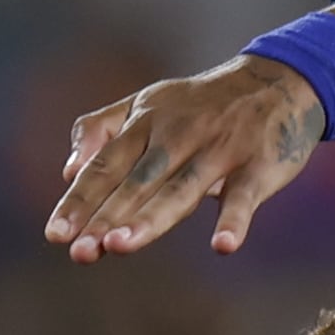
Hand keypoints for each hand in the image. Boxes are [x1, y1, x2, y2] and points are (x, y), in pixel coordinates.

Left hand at [45, 51, 328, 263]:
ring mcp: (219, 150)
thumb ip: (103, 130)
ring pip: (180, 189)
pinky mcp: (259, 166)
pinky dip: (235, 220)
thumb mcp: (148, 103)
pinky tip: (222, 245)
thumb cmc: (203, 104)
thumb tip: (67, 171)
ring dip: (151, 218)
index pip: (106, 166)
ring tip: (120, 246)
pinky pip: (244, 195)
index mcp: (146, 123)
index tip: (55, 234)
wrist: (278, 81)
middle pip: (137, 181)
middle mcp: (178, 135)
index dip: (80, 200)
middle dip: (106, 217)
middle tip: (80, 252)